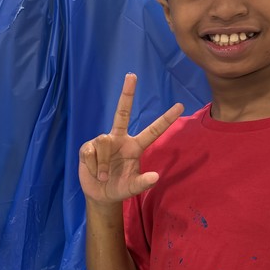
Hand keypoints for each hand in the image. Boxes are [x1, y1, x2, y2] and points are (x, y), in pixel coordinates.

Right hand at [79, 73, 182, 204]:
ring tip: (103, 177)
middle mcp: (119, 139)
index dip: (166, 119)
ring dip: (103, 164)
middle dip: (127, 94)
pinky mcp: (88, 147)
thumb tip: (155, 177)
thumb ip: (143, 183)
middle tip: (132, 75)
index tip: (180, 105)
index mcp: (134, 146)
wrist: (100, 194)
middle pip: (122, 113)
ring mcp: (103, 141)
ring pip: (103, 143)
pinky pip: (91, 152)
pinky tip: (94, 172)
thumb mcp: (132, 188)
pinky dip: (94, 166)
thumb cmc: (119, 187)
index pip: (153, 130)